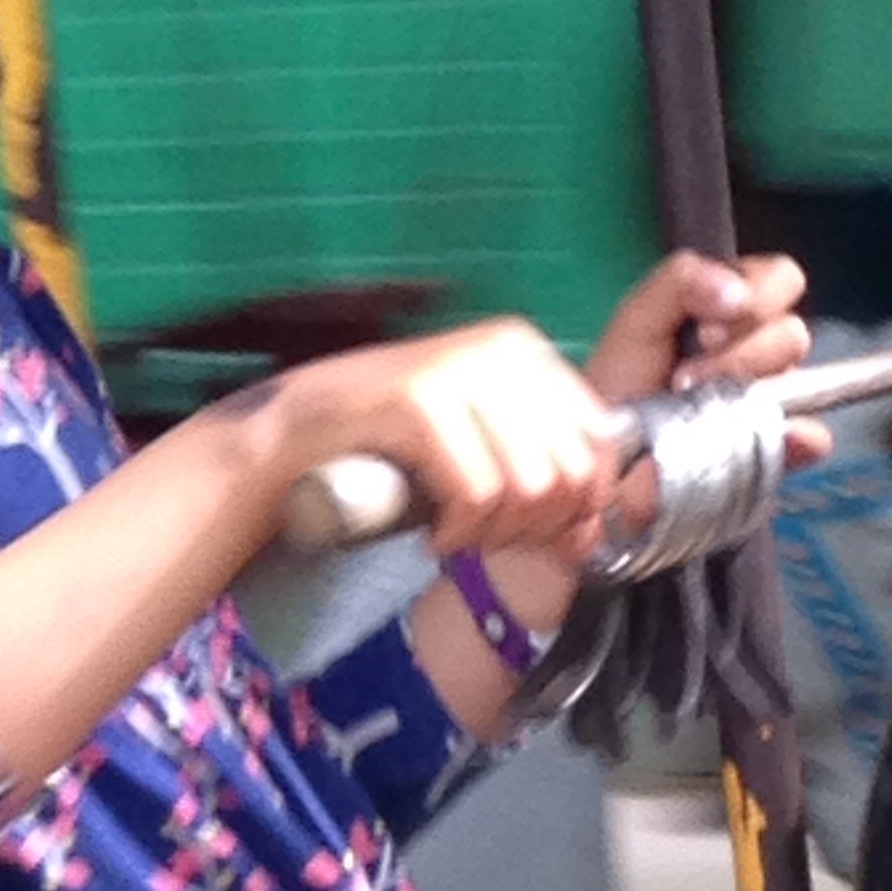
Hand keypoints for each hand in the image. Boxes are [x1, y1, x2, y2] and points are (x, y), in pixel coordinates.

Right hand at [277, 319, 623, 561]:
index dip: (580, 504)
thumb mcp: (476, 445)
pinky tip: (433, 535)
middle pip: (570, 470)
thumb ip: (537, 476)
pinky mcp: (420, 404)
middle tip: (485, 540)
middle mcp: (504, 350)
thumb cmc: (385, 443)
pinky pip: (476, 493)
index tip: (534, 535)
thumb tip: (590, 537)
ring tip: (457, 538)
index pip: (601, 440)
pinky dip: (460, 532)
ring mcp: (460, 371)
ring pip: (529, 486)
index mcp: (527, 350)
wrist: (291, 431)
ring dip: (495, 535)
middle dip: (534, 527)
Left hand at [587, 249, 831, 468]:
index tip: (706, 329)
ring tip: (695, 404)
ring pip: (797, 377)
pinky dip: (795, 436)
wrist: (603, 451)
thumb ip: (680, 280)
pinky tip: (770, 435)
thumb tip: (738, 292)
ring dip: (746, 389)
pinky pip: (809, 435)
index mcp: (732, 309)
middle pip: (793, 331)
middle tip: (694, 371)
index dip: (754, 298)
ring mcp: (770, 396)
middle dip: (745, 349)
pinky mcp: (773, 443)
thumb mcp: (636, 318)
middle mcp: (758, 349)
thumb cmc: (618, 382)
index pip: (779, 281)